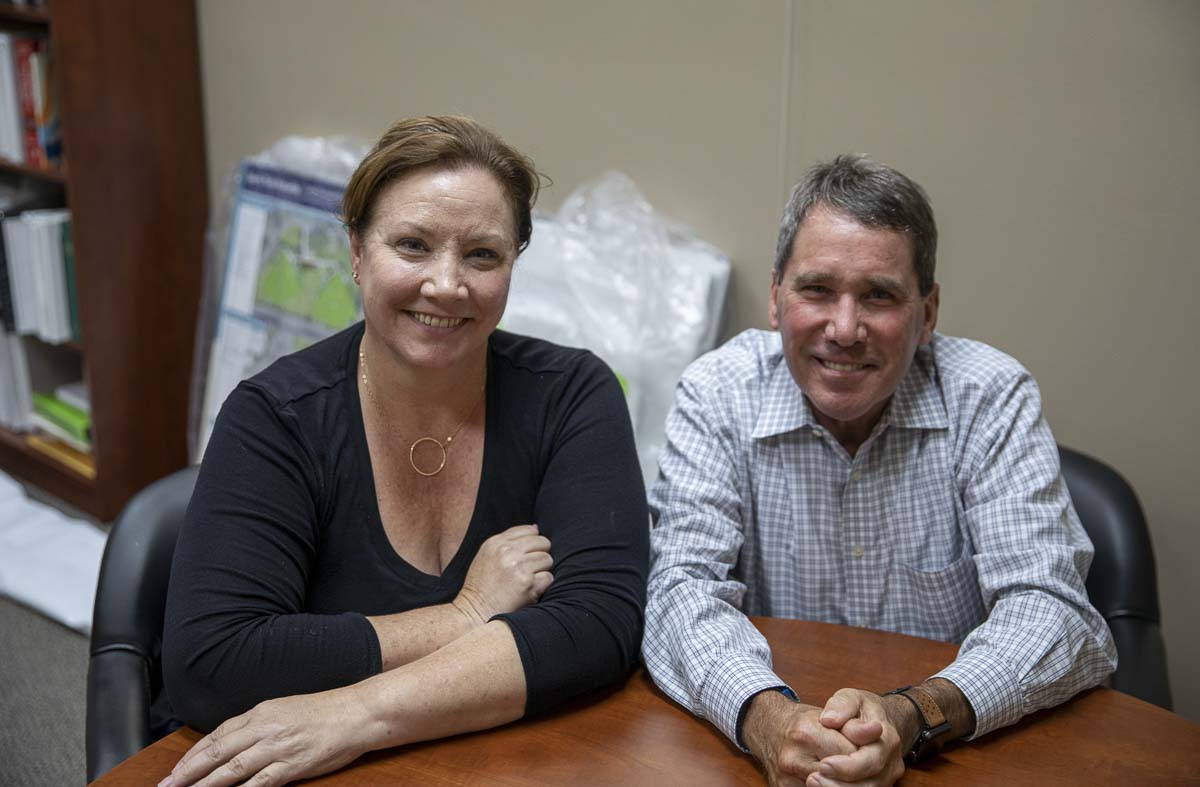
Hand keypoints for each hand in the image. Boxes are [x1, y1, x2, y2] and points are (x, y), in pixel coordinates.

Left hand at [161, 688, 374, 786]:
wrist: (357, 712)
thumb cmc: (326, 711)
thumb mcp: (287, 709)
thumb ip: (261, 724)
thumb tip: (236, 741)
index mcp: (262, 712)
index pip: (219, 735)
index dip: (194, 755)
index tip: (176, 771)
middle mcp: (264, 728)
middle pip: (218, 752)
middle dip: (188, 772)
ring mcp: (278, 747)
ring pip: (232, 769)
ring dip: (204, 785)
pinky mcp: (292, 764)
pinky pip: (259, 783)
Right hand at [453, 524, 552, 624]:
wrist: (474, 611)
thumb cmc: (481, 584)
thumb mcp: (487, 555)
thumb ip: (509, 540)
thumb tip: (536, 528)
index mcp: (497, 542)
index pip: (529, 530)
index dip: (534, 542)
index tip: (528, 554)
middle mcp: (507, 552)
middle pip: (542, 543)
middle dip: (540, 555)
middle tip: (531, 568)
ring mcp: (518, 567)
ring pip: (547, 559)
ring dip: (542, 570)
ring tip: (528, 579)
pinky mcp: (527, 584)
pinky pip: (548, 577)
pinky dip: (542, 585)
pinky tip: (530, 590)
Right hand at [742, 690, 859, 785]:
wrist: (768, 728)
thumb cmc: (802, 720)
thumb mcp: (828, 711)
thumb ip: (854, 723)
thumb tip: (877, 731)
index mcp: (806, 733)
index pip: (850, 755)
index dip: (864, 754)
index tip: (869, 750)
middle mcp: (793, 759)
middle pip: (842, 778)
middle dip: (857, 773)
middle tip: (863, 766)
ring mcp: (786, 779)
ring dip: (846, 783)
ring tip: (852, 774)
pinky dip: (831, 785)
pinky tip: (837, 780)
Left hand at [809, 688, 904, 786]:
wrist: (880, 721)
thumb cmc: (861, 709)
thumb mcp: (851, 697)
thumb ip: (841, 705)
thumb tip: (829, 720)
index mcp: (887, 737)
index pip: (870, 759)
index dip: (847, 766)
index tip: (823, 765)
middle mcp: (891, 761)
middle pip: (870, 782)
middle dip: (840, 784)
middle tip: (812, 779)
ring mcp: (887, 776)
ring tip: (813, 782)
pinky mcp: (879, 784)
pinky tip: (822, 786)